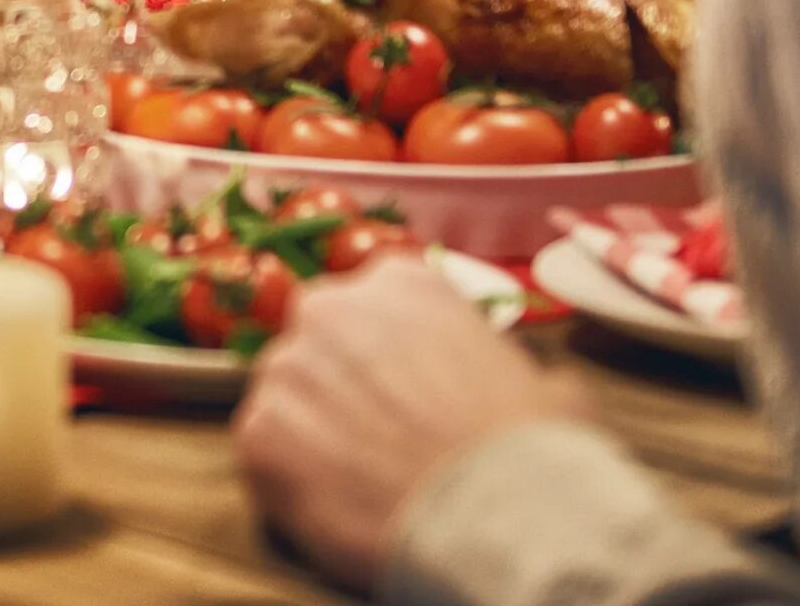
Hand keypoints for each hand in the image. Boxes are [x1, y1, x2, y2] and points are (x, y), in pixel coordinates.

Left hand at [236, 258, 591, 591]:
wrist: (499, 518)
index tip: (407, 385)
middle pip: (320, 340)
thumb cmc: (530, 448)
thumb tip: (510, 378)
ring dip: (312, 427)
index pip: (376, 303)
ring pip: (287, 395)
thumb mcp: (542, 379)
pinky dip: (290, 477)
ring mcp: (286, 368)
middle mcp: (331, 308)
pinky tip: (335, 502)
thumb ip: (500, 362)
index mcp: (401, 281)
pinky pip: (264, 451)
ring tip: (359, 476)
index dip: (391, 350)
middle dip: (341, 380)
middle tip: (377, 432)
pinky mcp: (257, 434)